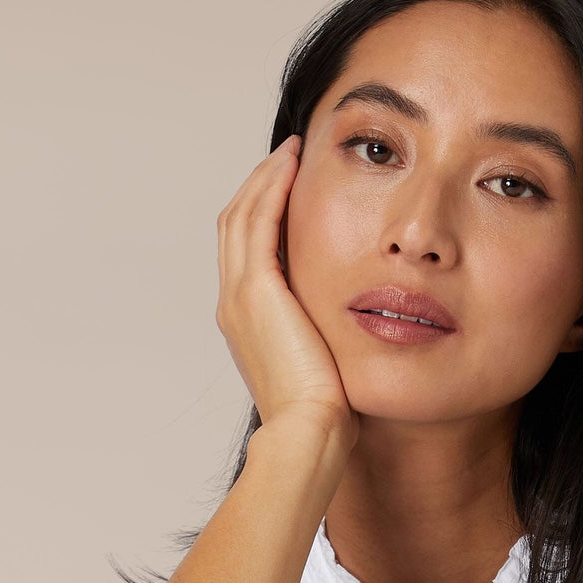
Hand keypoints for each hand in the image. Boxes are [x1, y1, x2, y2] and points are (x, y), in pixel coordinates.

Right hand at [215, 137, 352, 441]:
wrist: (309, 431)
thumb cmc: (324, 414)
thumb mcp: (321, 365)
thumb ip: (323, 336)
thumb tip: (349, 330)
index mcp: (245, 323)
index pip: (247, 253)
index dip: (264, 216)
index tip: (290, 191)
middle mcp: (233, 305)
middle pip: (236, 226)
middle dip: (260, 187)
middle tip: (287, 158)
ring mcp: (239, 295)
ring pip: (242, 215)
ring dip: (265, 178)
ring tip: (291, 151)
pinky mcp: (256, 289)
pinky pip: (258, 220)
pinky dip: (272, 187)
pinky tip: (294, 163)